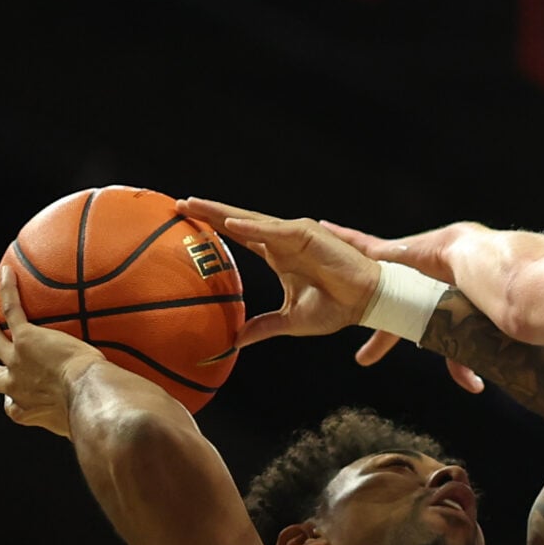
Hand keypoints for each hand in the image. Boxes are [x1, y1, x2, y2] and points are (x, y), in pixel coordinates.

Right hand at [0, 265, 103, 436]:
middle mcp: (15, 388)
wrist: (91, 396)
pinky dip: (7, 291)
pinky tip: (8, 273)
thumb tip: (108, 415)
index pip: (11, 406)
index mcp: (28, 411)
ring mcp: (17, 361)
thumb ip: (88, 417)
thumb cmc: (96, 413)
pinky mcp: (26, 339)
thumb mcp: (86, 422)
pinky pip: (11, 310)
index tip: (18, 393)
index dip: (11, 398)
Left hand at [177, 200, 378, 348]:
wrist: (364, 303)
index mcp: (278, 255)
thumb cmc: (333, 307)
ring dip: (222, 212)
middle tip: (180, 204)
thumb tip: (235, 341)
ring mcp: (293, 235)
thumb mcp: (289, 321)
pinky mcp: (307, 235)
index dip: (214, 227)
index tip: (187, 221)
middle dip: (209, 211)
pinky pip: (273, 230)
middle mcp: (282, 240)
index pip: (240, 236)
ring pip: (251, 219)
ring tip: (195, 206)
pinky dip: (252, 227)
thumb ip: (262, 327)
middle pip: (239, 221)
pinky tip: (230, 223)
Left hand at [298, 221, 479, 394]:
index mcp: (413, 308)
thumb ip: (459, 364)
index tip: (362, 359)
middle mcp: (400, 287)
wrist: (469, 267)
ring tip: (314, 256)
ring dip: (341, 261)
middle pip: (368, 297)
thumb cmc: (464, 301)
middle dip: (347, 300)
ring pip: (359, 265)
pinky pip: (357, 243)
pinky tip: (322, 228)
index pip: (390, 331)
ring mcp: (391, 268)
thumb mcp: (455, 336)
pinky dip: (341, 236)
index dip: (376, 345)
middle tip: (326, 306)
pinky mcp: (386, 249)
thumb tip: (476, 390)